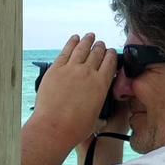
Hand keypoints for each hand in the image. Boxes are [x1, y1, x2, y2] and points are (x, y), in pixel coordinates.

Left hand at [33, 34, 116, 151]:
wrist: (54, 127)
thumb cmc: (74, 127)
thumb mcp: (96, 114)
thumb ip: (98, 100)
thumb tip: (97, 97)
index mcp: (101, 84)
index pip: (110, 63)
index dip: (111, 55)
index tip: (111, 52)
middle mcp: (88, 73)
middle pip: (97, 53)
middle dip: (100, 47)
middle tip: (101, 44)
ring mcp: (71, 69)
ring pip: (82, 49)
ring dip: (87, 40)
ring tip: (90, 36)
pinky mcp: (55, 69)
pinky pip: (65, 51)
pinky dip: (71, 43)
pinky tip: (74, 39)